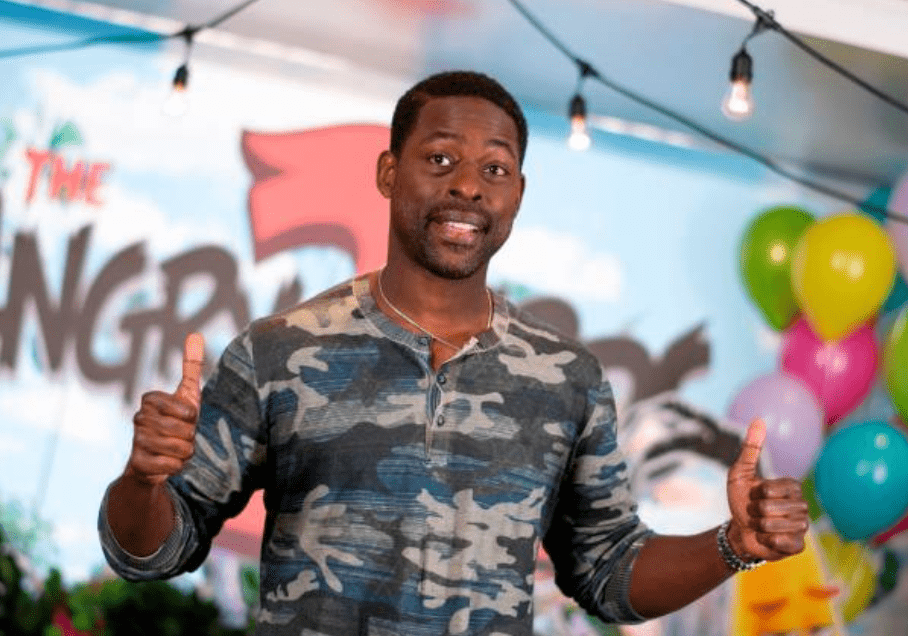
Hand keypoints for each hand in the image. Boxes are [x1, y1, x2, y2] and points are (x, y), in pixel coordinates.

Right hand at [125, 333, 204, 485]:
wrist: (156, 460)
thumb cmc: (175, 423)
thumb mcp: (187, 394)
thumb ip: (191, 366)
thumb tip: (195, 334)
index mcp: (150, 399)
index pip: (186, 409)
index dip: (191, 416)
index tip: (184, 417)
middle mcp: (139, 418)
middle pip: (186, 430)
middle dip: (190, 437)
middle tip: (180, 436)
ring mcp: (137, 440)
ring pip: (180, 448)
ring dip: (185, 452)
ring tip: (174, 449)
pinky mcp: (138, 463)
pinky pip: (172, 465)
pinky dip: (176, 466)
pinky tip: (166, 463)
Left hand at [725, 419, 808, 561]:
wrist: (740, 531)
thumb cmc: (741, 500)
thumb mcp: (740, 473)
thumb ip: (750, 449)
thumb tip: (759, 419)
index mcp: (792, 486)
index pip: (771, 489)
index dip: (755, 494)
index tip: (753, 495)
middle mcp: (802, 505)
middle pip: (770, 508)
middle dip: (754, 512)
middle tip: (755, 513)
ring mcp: (802, 526)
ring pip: (775, 526)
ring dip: (758, 526)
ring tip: (760, 525)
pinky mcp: (798, 545)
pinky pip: (783, 542)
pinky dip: (767, 541)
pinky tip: (767, 538)